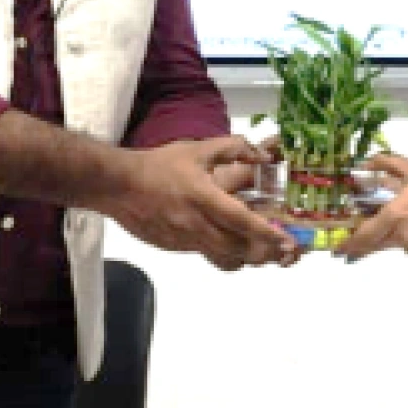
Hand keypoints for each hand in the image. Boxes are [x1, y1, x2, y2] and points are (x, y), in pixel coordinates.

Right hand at [109, 137, 297, 270]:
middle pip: (238, 249)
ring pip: (223, 258)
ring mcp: (185, 240)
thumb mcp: (198, 149)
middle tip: (284, 252)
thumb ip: (233, 148)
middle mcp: (197, 224)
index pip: (242, 220)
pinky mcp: (175, 248)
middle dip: (265, 253)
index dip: (267, 233)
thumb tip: (262, 155)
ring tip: (262, 253)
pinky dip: (223, 254)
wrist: (118, 186)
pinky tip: (229, 244)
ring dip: (246, 258)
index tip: (288, 240)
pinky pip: (205, 255)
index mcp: (204, 198)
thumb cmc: (160, 165)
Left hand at [336, 154, 407, 260]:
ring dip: (381, 237)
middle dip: (362, 243)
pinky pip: (406, 241)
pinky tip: (403, 221)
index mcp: (397, 214)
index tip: (338, 248)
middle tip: (350, 237)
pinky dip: (398, 234)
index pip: (366, 235)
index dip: (350, 243)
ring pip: (391, 243)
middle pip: (375, 244)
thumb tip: (368, 162)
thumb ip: (389, 164)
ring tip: (376, 223)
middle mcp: (404, 233)